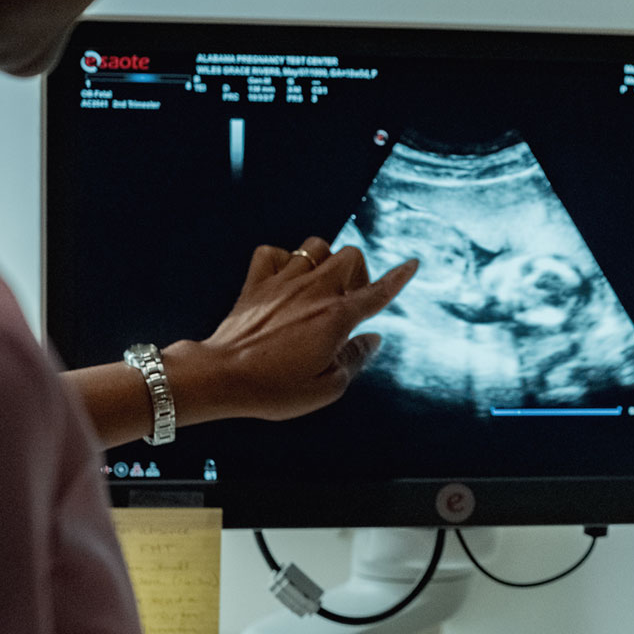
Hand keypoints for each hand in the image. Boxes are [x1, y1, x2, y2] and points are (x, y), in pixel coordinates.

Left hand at [163, 237, 416, 424]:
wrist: (221, 377)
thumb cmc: (274, 388)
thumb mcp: (327, 387)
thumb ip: (356, 359)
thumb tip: (372, 339)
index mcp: (336, 318)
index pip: (378, 292)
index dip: (399, 278)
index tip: (412, 264)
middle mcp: (313, 291)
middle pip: (350, 255)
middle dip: (359, 272)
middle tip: (349, 301)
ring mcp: (282, 283)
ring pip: (316, 245)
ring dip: (324, 260)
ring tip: (319, 286)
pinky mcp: (255, 283)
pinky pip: (272, 252)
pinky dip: (282, 260)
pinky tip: (284, 280)